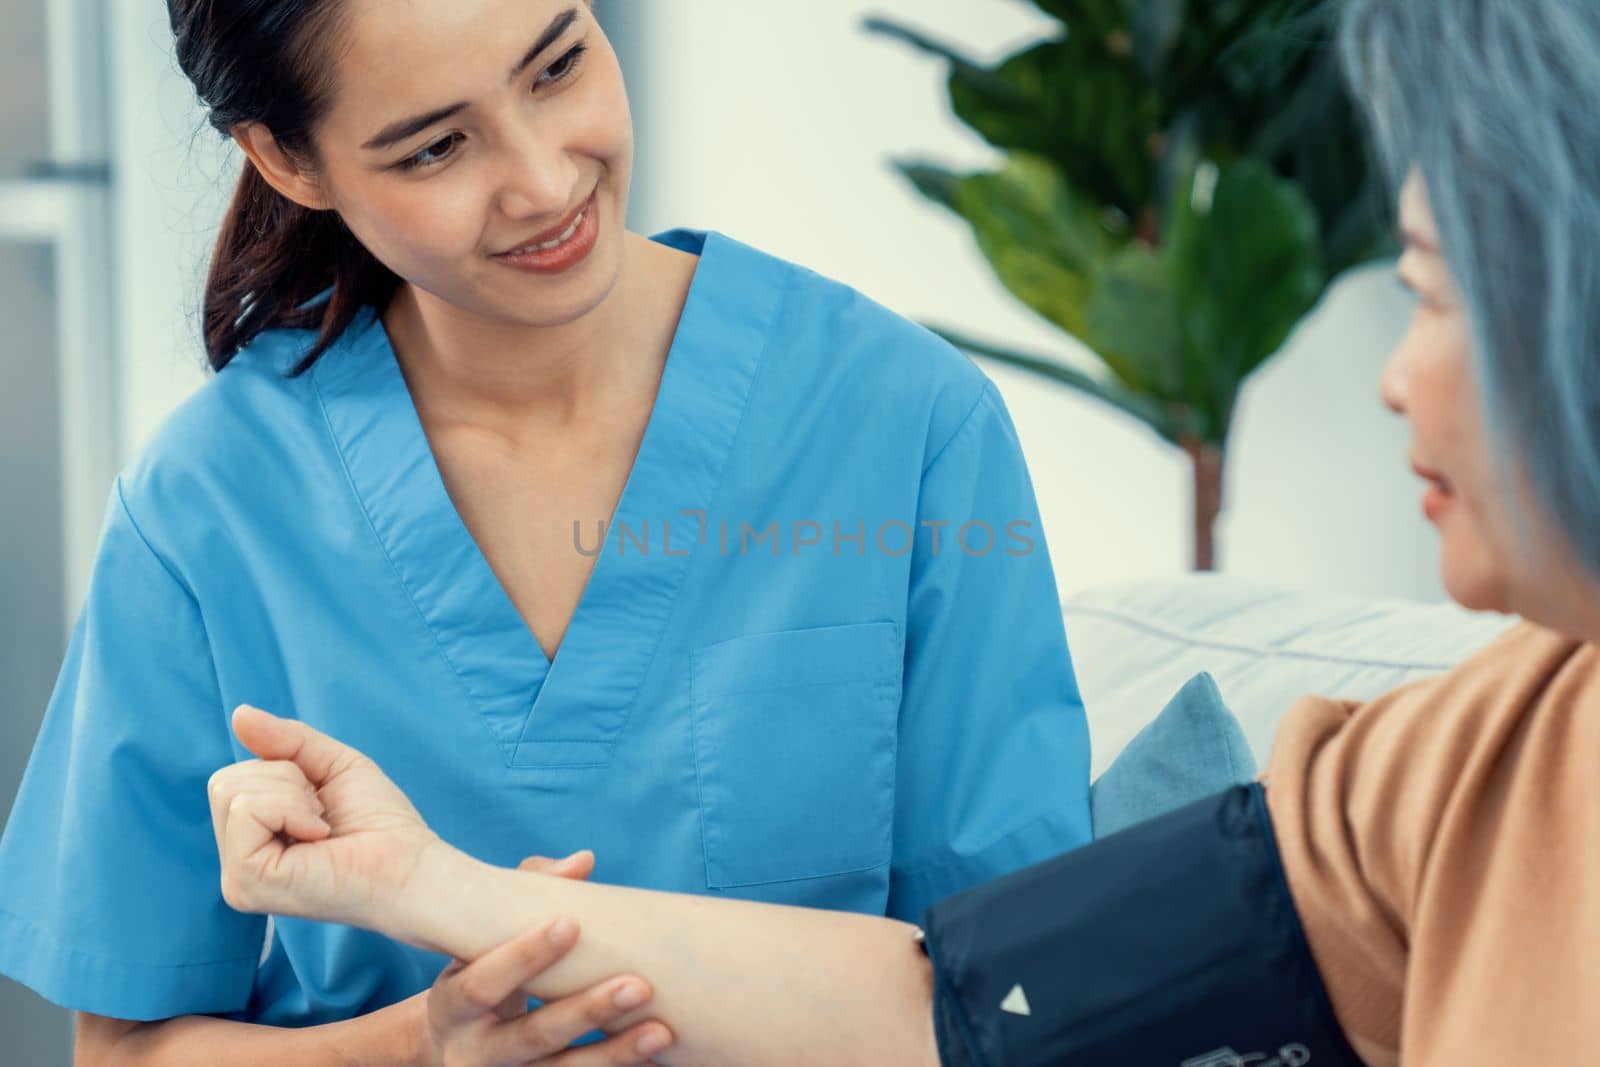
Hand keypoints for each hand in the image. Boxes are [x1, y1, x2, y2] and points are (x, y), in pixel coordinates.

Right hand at [207, 704, 441, 928]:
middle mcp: (237, 865)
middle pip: (224, 781)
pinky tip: (319, 836)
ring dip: (291, 793)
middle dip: (284, 779)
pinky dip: (290, 808)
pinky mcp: (248, 882)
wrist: (411, 865)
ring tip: (322, 826)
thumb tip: (239, 713)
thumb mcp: (330, 765)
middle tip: (323, 814)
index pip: (230, 778)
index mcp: (251, 843)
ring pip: (231, 791)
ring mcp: (238, 879)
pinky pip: (246, 811)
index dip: (282, 771)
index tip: (321, 802)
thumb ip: (285, 740)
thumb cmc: (379, 823)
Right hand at [416, 852, 674, 1065]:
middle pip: (533, 1037)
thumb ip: (526, 895)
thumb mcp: (480, 942)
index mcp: (454, 1004)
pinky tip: (655, 1058)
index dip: (525, 954)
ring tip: (661, 1032)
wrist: (450, 1050)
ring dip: (614, 1054)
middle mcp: (475, 1052)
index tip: (571, 923)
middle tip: (638, 986)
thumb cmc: (479, 972)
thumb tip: (583, 861)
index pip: (484, 982)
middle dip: (586, 1011)